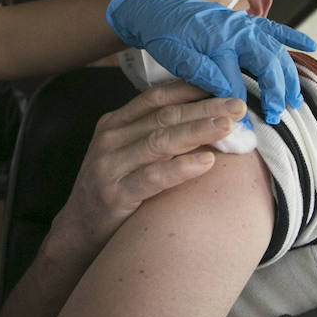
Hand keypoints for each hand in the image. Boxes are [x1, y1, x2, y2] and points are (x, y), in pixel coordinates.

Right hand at [51, 81, 246, 257]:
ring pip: (160, 141)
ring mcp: (110, 166)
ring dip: (197, 131)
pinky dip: (182, 168)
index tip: (223, 85)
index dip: (191, 90)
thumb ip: (154, 135)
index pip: (157, 98)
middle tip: (237, 104)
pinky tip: (207, 162)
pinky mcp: (115, 195)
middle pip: (164, 116)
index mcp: (114, 123)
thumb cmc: (113, 189)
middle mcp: (111, 139)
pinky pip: (154, 177)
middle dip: (204, 108)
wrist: (78, 231)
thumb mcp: (126, 154)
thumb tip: (206, 119)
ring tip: (228, 126)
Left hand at [106, 0, 316, 123]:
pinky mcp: (245, 22)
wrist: (157, 8)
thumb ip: (201, 72)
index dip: (240, 105)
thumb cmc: (164, 34)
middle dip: (276, 92)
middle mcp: (237, 33)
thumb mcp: (175, 56)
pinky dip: (292, 36)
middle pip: (267, 64)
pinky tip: (310, 45)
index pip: (235, 82)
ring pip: (275, 51)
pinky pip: (274, 28)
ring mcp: (244, 25)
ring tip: (295, 100)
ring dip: (288, 75)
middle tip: (277, 115)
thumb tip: (227, 92)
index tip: (244, 125)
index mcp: (218, 43)